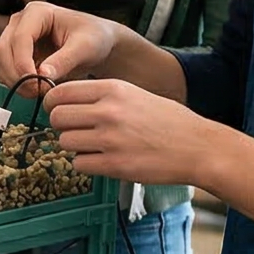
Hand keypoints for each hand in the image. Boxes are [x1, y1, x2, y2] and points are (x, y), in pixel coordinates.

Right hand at [0, 0, 128, 86]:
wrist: (98, 44)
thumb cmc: (95, 38)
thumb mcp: (85, 48)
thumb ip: (64, 60)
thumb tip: (42, 75)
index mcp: (37, 12)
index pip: (20, 38)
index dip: (22, 62)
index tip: (35, 82)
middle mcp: (20, 23)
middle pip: (3, 50)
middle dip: (17, 74)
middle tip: (37, 91)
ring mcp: (15, 38)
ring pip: (1, 63)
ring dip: (15, 81)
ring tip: (40, 91)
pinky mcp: (16, 54)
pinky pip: (6, 72)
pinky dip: (17, 84)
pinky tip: (36, 89)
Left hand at [40, 78, 221, 185]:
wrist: (200, 148)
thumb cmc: (169, 121)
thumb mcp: (135, 94)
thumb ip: (101, 96)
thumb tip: (66, 102)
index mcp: (112, 89)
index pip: (59, 93)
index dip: (54, 104)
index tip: (59, 110)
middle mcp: (108, 111)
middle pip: (56, 117)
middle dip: (61, 126)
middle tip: (76, 131)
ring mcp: (110, 139)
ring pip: (64, 141)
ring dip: (74, 146)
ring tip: (94, 146)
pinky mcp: (115, 165)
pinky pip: (79, 163)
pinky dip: (86, 164)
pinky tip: (103, 160)